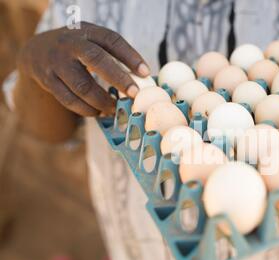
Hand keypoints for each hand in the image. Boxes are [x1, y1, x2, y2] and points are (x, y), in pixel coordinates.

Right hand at [18, 21, 149, 115]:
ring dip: (103, 101)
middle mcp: (70, 44)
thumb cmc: (77, 49)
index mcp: (87, 31)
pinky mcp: (48, 80)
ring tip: (115, 109)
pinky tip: (99, 113)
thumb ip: (113, 55)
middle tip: (134, 94)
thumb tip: (142, 80)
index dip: (130, 56)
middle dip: (118, 78)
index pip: (112, 40)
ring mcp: (57, 63)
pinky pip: (70, 100)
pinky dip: (87, 110)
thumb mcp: (92, 41)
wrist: (37, 51)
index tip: (146, 73)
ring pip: (82, 86)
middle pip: (96, 59)